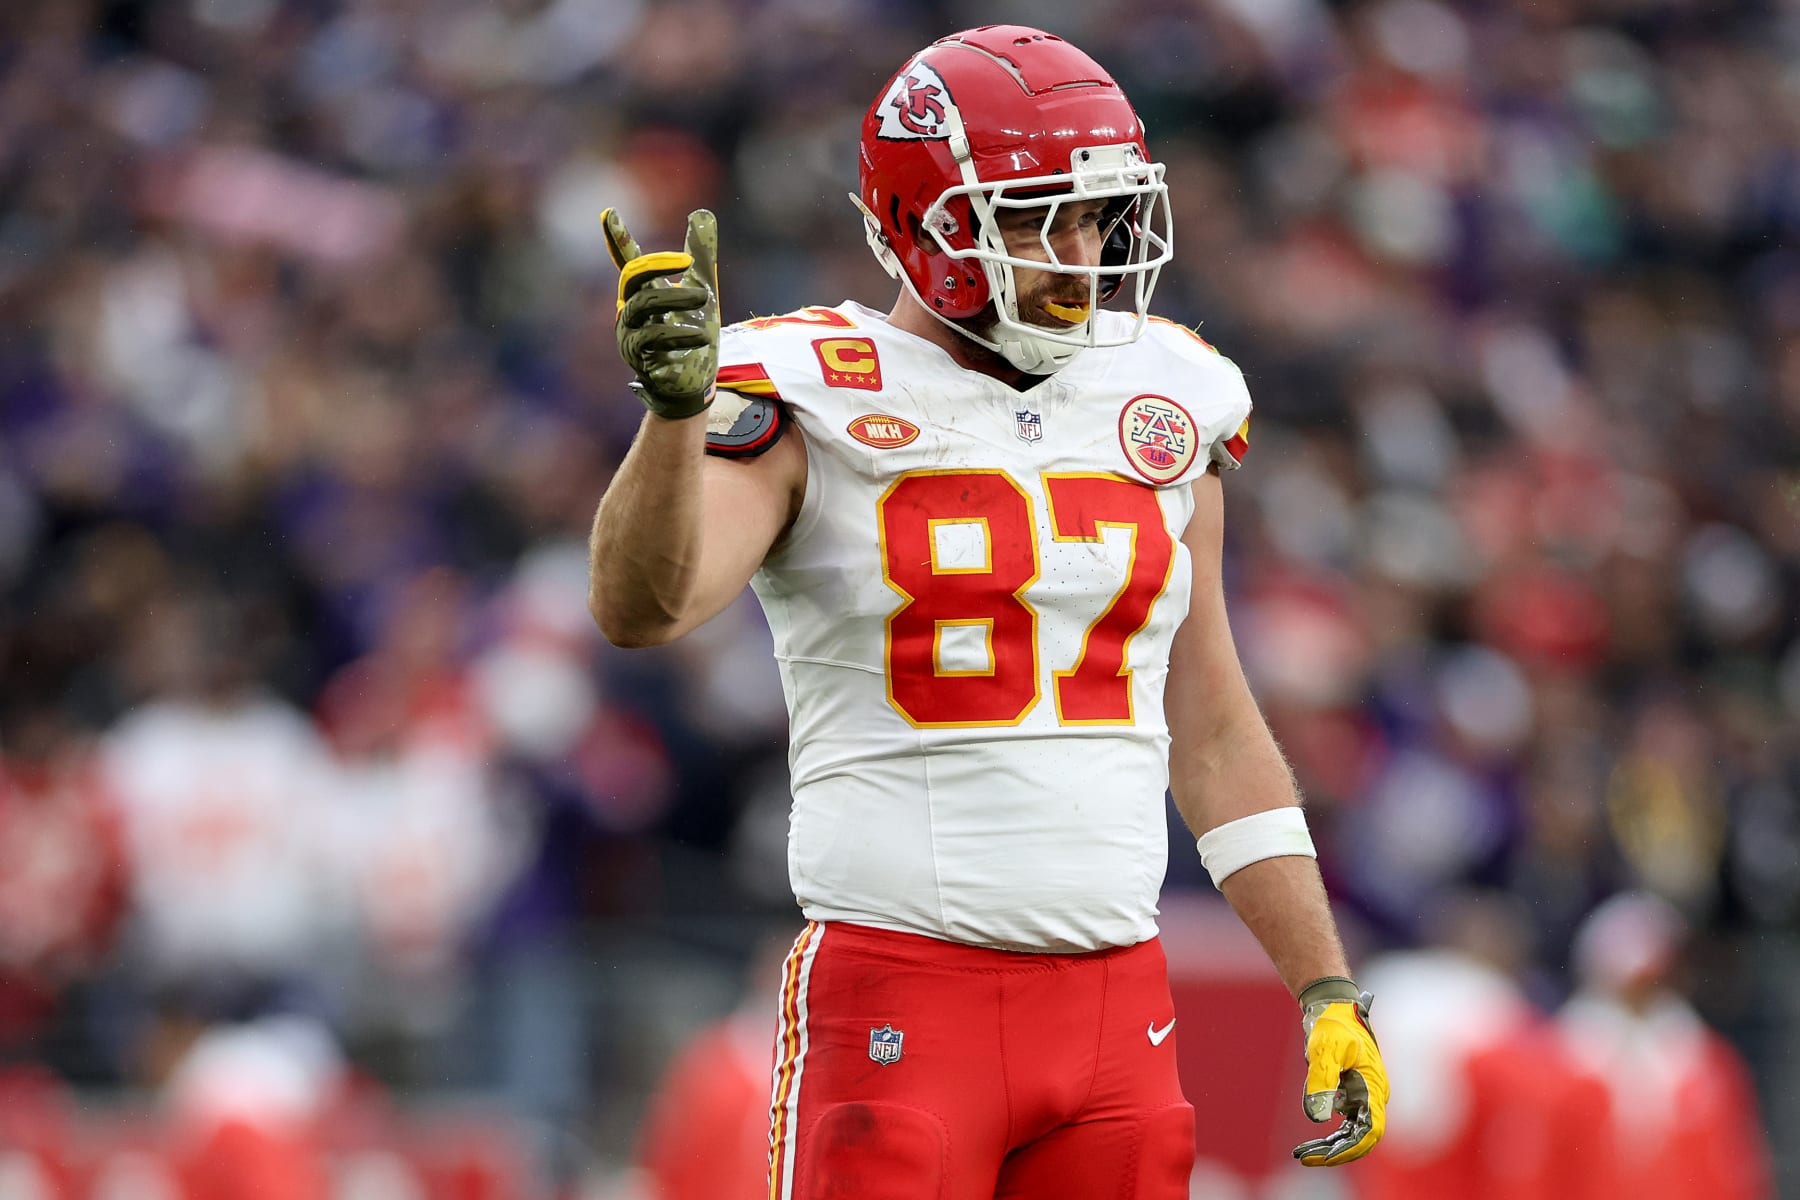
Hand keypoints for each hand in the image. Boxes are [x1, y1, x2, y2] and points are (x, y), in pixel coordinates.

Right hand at [601, 207, 719, 419]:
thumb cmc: (691, 334)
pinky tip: (702, 336)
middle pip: (632, 277)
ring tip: (705, 297)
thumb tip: (703, 213)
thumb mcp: (703, 288)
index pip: (628, 260)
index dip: (617, 238)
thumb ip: (702, 254)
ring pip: (644, 305)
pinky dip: (680, 333)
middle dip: (657, 264)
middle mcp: (631, 309)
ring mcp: (631, 333)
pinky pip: (654, 338)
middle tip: (688, 261)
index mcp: (643, 291)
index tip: (608, 213)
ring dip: (677, 298)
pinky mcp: (639, 357)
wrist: (694, 379)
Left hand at [1291, 979, 1387, 1166]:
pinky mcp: (1351, 1093)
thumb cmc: (1333, 1024)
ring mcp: (1363, 1095)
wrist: (1332, 1005)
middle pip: (1360, 1137)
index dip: (1351, 1148)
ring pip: (1350, 1133)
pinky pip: (1343, 1123)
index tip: (1327, 1157)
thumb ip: (1320, 1082)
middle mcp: (1372, 1095)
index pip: (1370, 1130)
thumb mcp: (1324, 1051)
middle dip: (1336, 1152)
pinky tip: (1309, 1141)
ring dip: (1329, 1146)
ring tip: (1301, 1154)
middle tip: (1305, 1158)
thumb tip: (1317, 1118)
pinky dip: (1327, 1134)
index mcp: (1374, 1087)